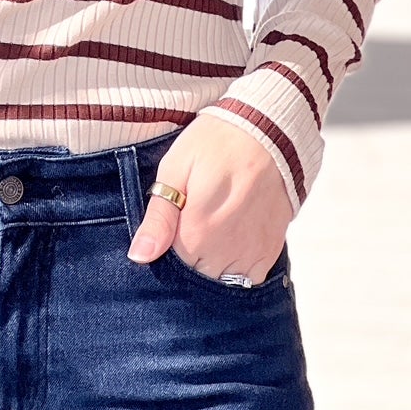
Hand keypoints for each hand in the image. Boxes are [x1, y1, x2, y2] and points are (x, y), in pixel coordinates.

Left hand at [126, 114, 293, 281]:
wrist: (268, 130)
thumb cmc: (216, 143)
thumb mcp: (175, 169)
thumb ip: (159, 219)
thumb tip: (139, 256)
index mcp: (195, 232)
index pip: (170, 263)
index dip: (168, 242)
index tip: (176, 218)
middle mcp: (224, 251)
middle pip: (195, 274)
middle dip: (189, 255)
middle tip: (195, 218)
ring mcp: (251, 252)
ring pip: (221, 279)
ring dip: (213, 263)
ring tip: (214, 226)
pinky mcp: (271, 249)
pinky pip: (250, 278)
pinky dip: (239, 267)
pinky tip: (233, 239)